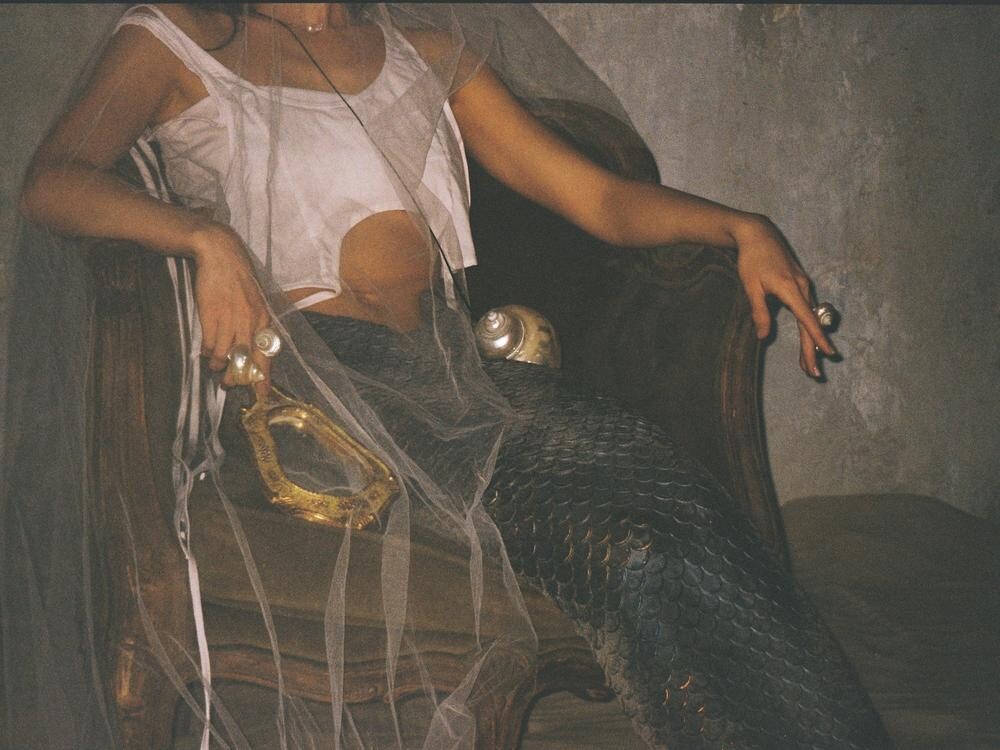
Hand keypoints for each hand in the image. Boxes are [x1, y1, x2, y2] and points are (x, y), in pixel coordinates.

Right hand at [189, 224, 272, 396]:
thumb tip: (252, 349)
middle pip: (245, 360)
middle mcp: (250, 322)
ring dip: (218, 366)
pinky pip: (209, 344)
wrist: (221, 255)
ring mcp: (230, 319)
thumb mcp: (255, 302)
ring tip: (215, 366)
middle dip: (237, 378)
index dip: (263, 376)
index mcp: (264, 319)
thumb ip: (255, 324)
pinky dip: (206, 352)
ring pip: (224, 356)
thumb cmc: (238, 280)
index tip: (261, 393)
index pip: (266, 355)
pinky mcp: (211, 315)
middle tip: (229, 385)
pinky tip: (205, 351)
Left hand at [733, 216, 835, 378]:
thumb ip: (759, 312)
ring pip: (809, 318)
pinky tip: (806, 340)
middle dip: (812, 350)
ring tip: (808, 363)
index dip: (817, 338)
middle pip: (810, 324)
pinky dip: (807, 327)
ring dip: (809, 342)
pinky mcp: (799, 283)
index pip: (807, 319)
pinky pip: (806, 310)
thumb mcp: (751, 287)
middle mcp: (802, 287)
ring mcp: (802, 285)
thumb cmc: (752, 259)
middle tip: (813, 373)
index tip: (827, 353)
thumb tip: (763, 336)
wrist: (758, 233)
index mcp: (790, 289)